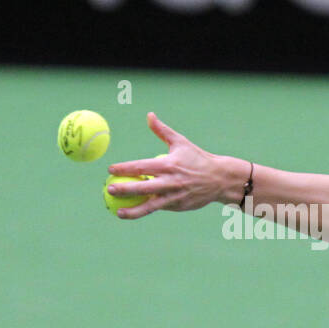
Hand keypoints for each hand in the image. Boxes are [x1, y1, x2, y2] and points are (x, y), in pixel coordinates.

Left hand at [105, 112, 226, 218]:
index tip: (111, 169)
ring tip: (117, 212)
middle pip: (142, 187)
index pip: (141, 167)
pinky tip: (134, 210)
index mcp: (168, 164)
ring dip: (132, 210)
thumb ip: (162, 131)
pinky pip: (159, 208)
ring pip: (150, 206)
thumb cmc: (197, 158)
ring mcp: (174, 196)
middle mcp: (170, 182)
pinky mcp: (178, 206)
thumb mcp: (180, 142)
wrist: (220, 179)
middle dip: (124, 189)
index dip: (124, 168)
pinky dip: (147, 209)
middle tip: (109, 189)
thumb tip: (149, 115)